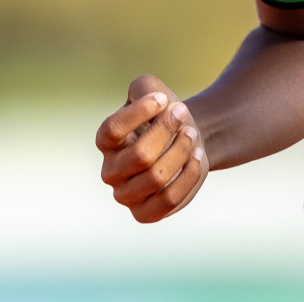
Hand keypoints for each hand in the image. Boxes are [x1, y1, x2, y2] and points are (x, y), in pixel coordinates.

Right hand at [96, 75, 208, 221]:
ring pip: (157, 177)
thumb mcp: (153, 90)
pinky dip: (188, 175)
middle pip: (140, 155)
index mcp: (106, 142)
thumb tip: (155, 107)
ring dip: (181, 151)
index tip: (163, 99)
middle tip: (183, 114)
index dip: (139, 113)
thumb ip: (145, 89)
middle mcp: (110, 171)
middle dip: (168, 131)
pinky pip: (168, 199)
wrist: (187, 138)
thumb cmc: (165, 114)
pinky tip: (197, 156)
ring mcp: (126, 195)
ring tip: (192, 134)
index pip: (112, 130)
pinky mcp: (145, 213)